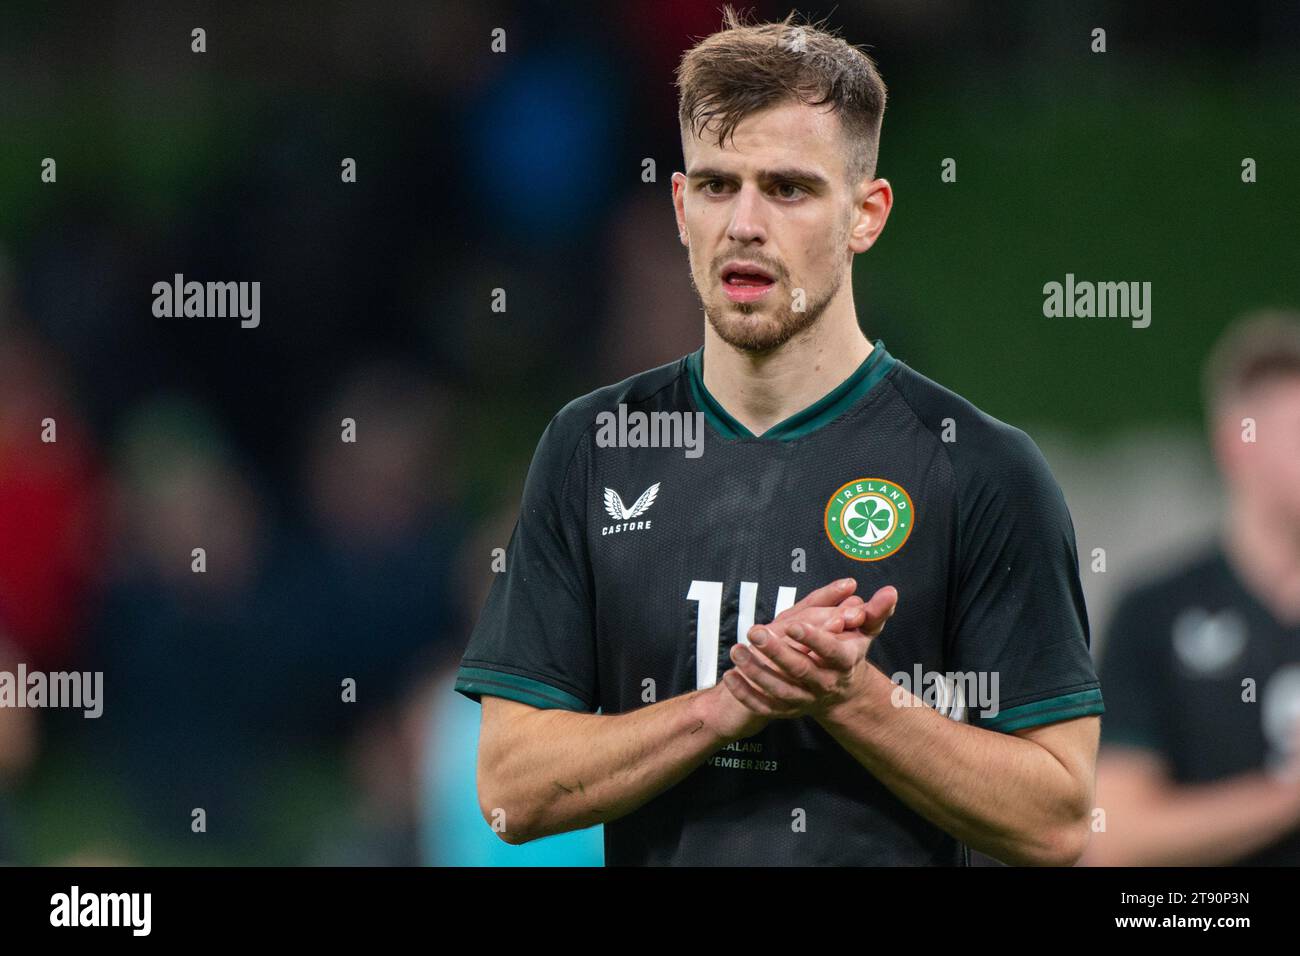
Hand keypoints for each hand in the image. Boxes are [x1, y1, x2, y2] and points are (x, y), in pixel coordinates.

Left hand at [724, 578, 897, 718]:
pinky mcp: (786, 710)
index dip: (814, 639)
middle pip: (800, 670)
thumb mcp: (865, 630)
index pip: (830, 651)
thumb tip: (890, 591)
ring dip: (756, 672)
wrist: (841, 691)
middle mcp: (824, 683)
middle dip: (777, 652)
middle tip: (755, 631)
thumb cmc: (850, 651)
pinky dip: (745, 694)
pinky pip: (764, 706)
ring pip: (779, 690)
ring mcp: (804, 699)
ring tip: (737, 650)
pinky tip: (730, 675)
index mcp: (843, 662)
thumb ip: (875, 610)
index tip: (794, 624)